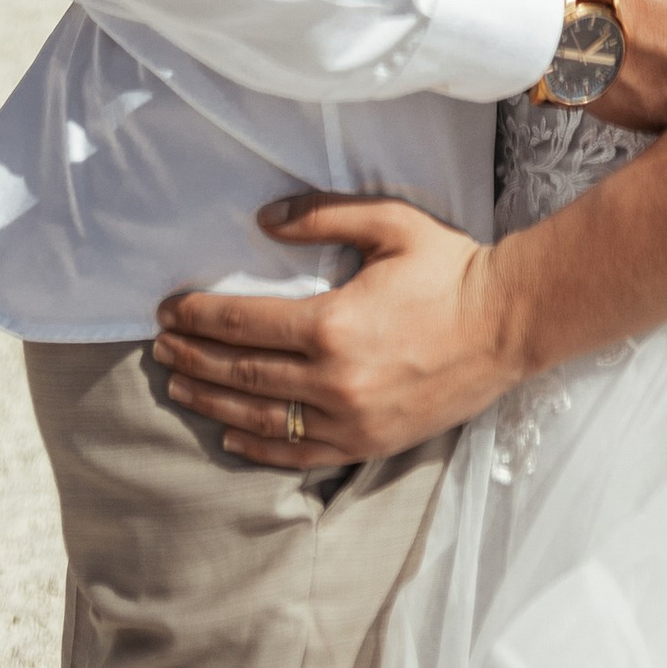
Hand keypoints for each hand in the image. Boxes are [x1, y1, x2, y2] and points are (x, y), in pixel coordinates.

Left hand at [155, 192, 521, 469]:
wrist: (507, 325)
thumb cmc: (448, 268)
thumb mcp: (388, 223)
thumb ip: (322, 214)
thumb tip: (263, 220)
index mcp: (333, 325)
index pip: (243, 324)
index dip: (198, 317)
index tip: (168, 310)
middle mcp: (333, 381)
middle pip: (242, 372)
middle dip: (194, 356)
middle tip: (160, 346)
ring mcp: (350, 420)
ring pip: (261, 416)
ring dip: (212, 401)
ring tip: (178, 384)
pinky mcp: (368, 444)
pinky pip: (299, 453)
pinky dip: (258, 447)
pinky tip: (230, 436)